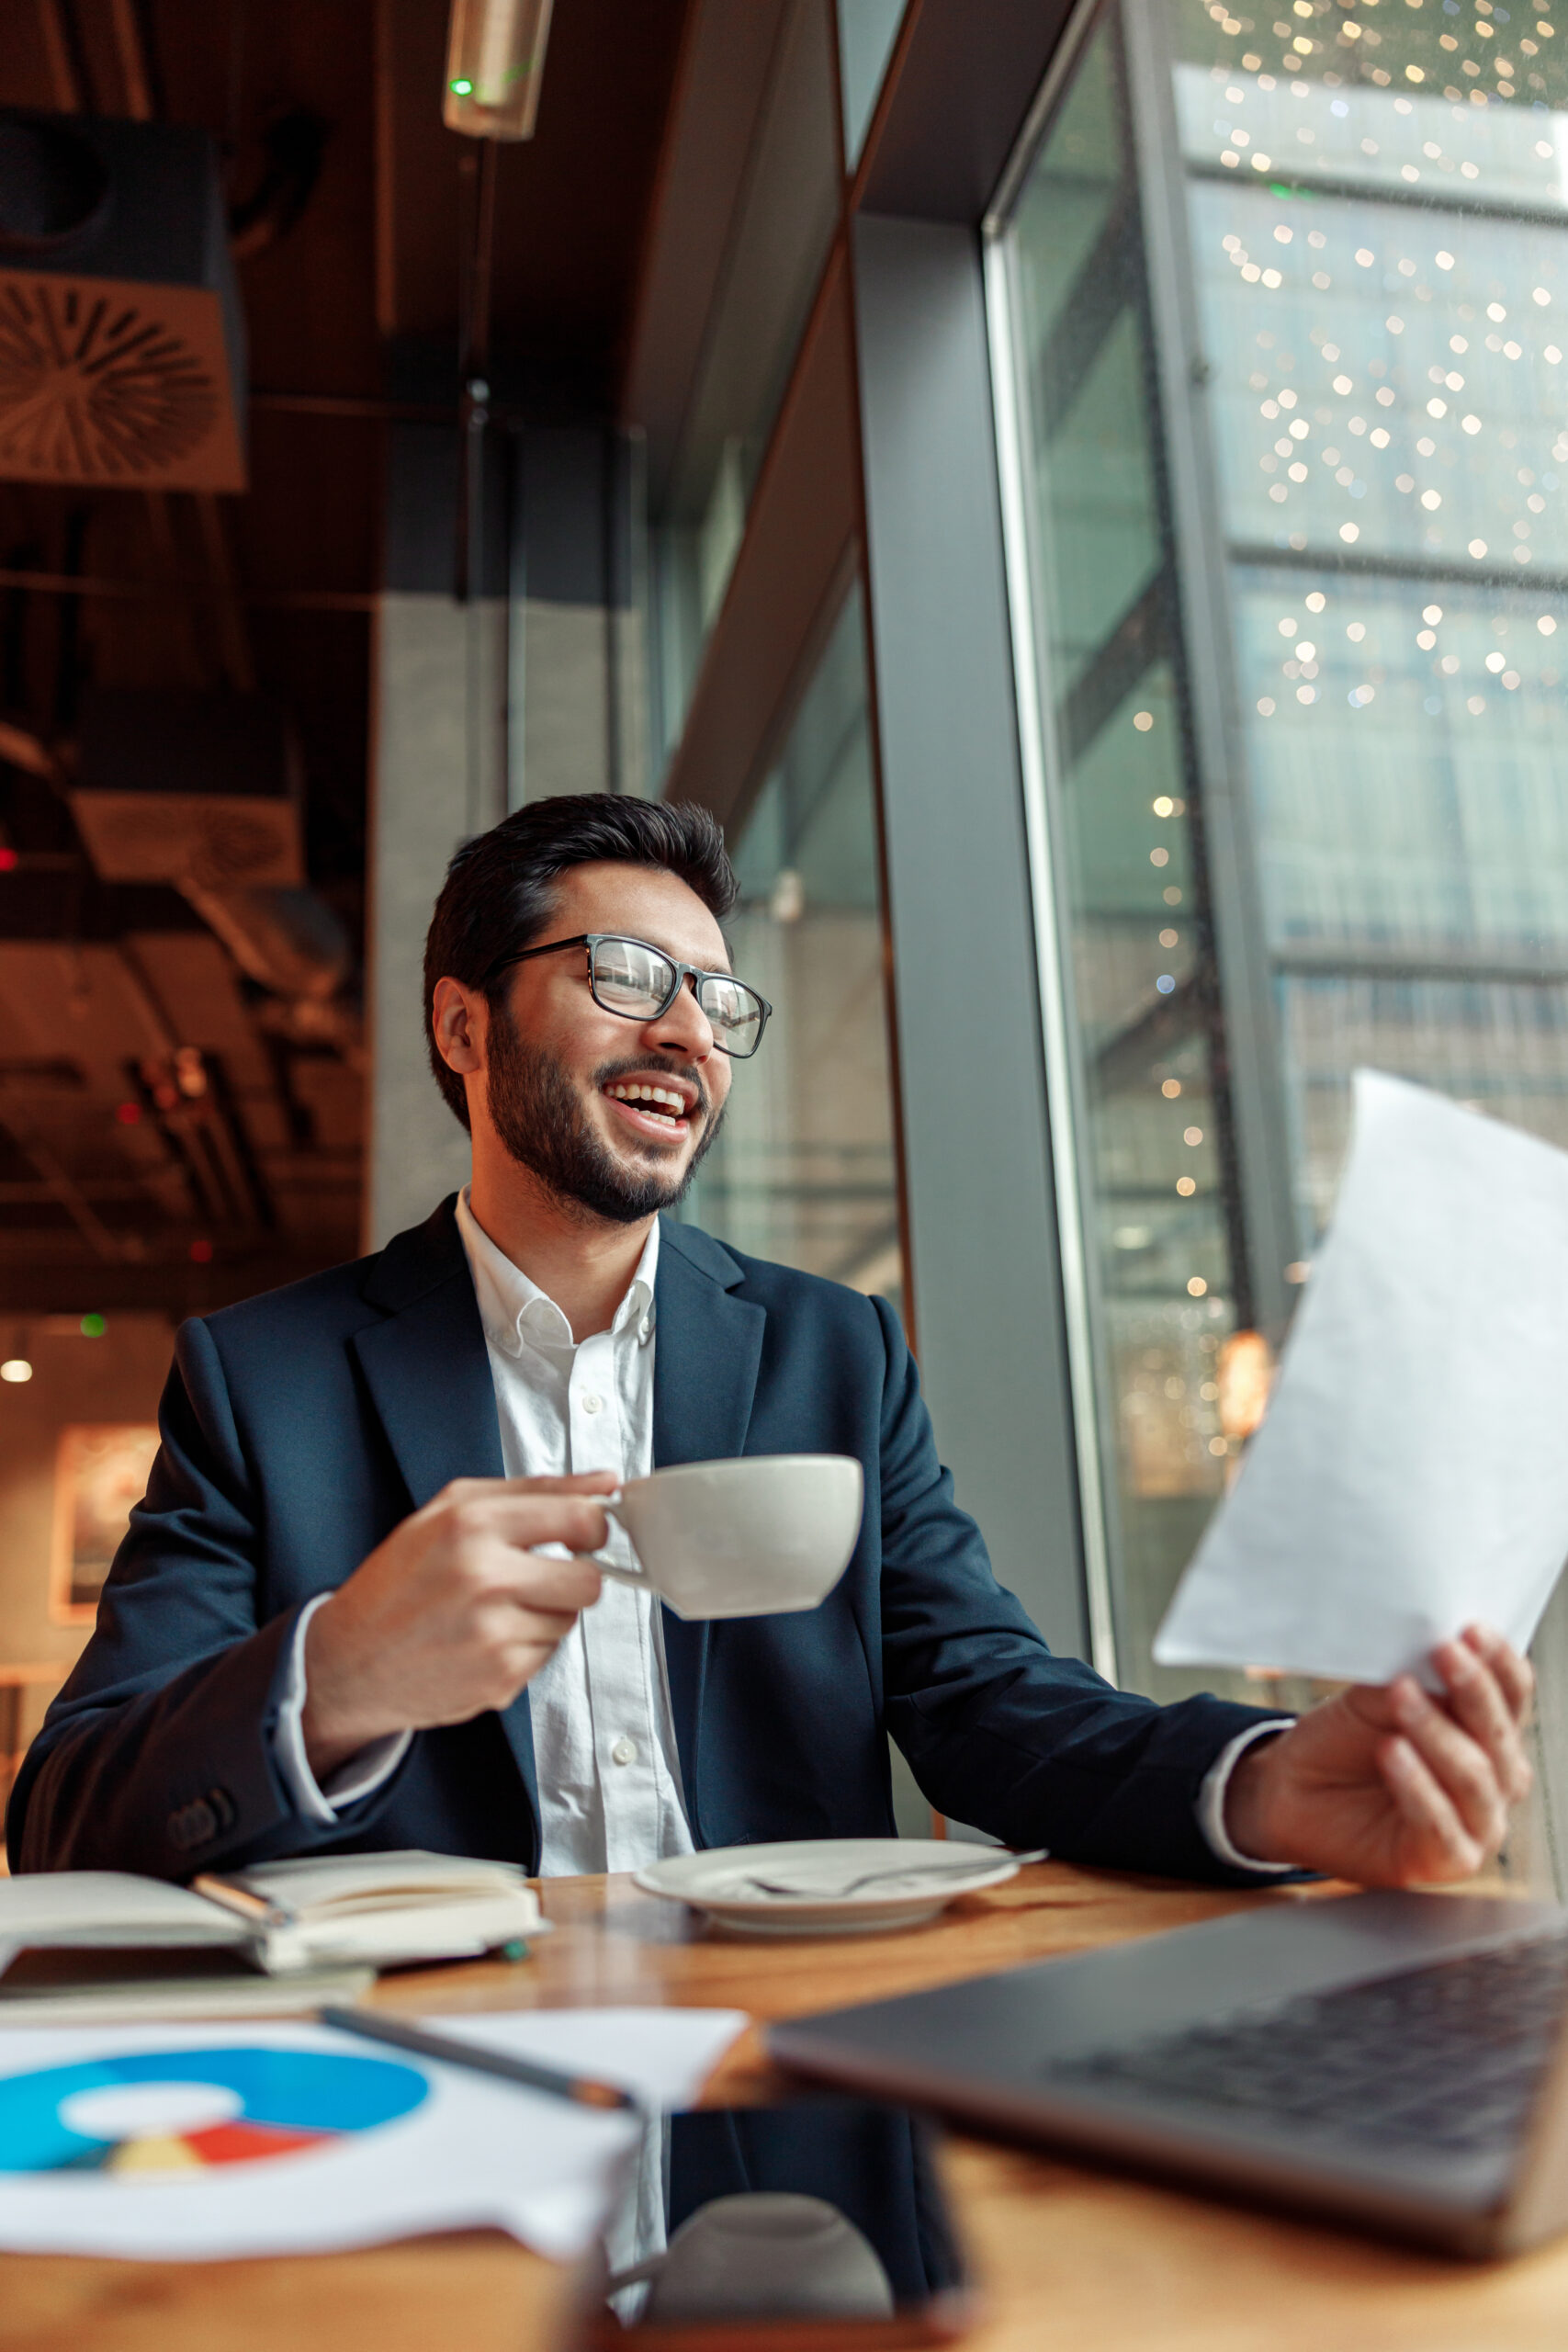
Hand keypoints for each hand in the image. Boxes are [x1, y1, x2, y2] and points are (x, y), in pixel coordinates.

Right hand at [301, 1474, 615, 1778]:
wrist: (348, 1662)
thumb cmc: (398, 1581)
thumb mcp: (453, 1509)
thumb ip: (536, 1489)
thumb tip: (606, 1482)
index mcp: (472, 1526)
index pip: (581, 1520)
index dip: (593, 1527)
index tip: (584, 1533)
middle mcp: (485, 1579)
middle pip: (589, 1582)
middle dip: (574, 1578)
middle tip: (540, 1576)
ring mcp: (493, 1635)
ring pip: (568, 1621)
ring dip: (543, 1614)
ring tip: (493, 1610)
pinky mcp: (500, 1679)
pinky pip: (546, 1656)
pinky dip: (524, 1647)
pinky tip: (483, 1640)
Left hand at [1223, 1624, 1533, 1885]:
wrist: (1292, 1792)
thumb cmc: (1343, 1743)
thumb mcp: (1373, 1701)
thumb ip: (1408, 1683)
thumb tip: (1430, 1652)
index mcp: (1486, 1732)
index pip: (1511, 1696)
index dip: (1498, 1663)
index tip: (1472, 1629)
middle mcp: (1495, 1779)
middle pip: (1499, 1735)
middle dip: (1473, 1691)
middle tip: (1444, 1652)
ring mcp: (1478, 1823)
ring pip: (1473, 1777)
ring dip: (1437, 1732)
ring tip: (1401, 1696)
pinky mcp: (1448, 1860)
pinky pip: (1442, 1825)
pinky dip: (1417, 1785)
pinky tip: (1392, 1752)